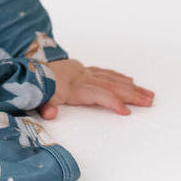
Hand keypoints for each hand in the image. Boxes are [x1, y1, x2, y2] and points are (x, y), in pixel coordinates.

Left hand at [38, 58, 154, 118]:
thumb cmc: (37, 84)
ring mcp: (83, 72)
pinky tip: (130, 82)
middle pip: (110, 86)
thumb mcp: (38, 97)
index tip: (126, 111)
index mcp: (73, 87)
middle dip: (131, 94)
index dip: (111, 102)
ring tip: (148, 94)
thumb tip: (50, 113)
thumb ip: (45, 106)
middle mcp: (81, 77)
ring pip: (111, 79)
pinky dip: (118, 77)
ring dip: (130, 87)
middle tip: (149, 101)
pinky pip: (105, 73)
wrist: (31, 67)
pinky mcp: (83, 69)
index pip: (97, 94)